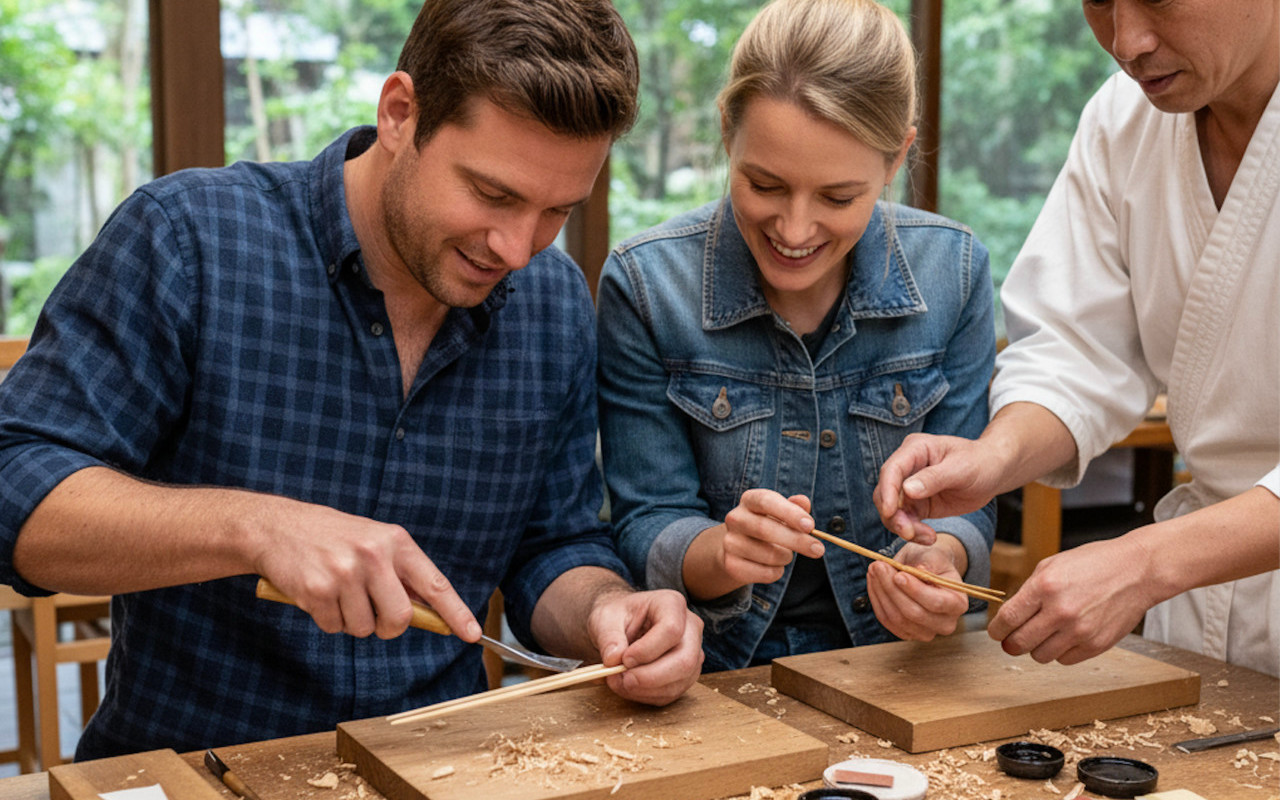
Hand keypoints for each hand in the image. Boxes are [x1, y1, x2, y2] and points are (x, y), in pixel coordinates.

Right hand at [249, 498, 479, 641]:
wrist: (277, 527)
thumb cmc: (332, 537)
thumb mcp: (374, 541)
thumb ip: (401, 573)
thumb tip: (430, 611)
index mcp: (396, 541)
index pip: (435, 584)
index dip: (456, 613)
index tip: (473, 634)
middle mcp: (374, 555)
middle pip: (400, 618)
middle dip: (388, 627)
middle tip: (372, 614)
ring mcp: (345, 573)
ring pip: (364, 629)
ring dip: (352, 621)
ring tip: (338, 592)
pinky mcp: (318, 590)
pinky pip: (334, 628)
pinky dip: (327, 620)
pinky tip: (318, 595)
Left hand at [588, 588, 703, 705]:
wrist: (622, 625)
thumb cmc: (617, 616)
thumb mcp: (605, 618)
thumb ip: (609, 637)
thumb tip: (614, 660)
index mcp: (672, 604)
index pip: (671, 630)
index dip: (647, 650)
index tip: (623, 659)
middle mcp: (690, 627)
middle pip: (684, 660)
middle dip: (649, 677)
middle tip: (620, 679)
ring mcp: (693, 652)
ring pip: (680, 681)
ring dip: (645, 689)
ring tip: (618, 682)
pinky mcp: (687, 674)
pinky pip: (673, 692)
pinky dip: (648, 695)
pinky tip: (629, 687)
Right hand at [719, 489, 821, 585]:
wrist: (738, 547)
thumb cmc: (767, 524)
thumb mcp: (781, 512)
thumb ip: (795, 507)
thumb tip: (803, 501)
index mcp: (750, 500)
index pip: (767, 501)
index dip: (789, 513)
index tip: (810, 526)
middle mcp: (735, 518)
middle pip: (765, 530)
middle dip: (796, 541)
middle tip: (819, 549)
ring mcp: (730, 542)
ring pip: (769, 554)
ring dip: (786, 557)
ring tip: (786, 554)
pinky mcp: (731, 564)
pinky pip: (764, 573)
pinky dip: (777, 571)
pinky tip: (775, 566)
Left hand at [866, 540, 969, 639]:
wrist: (928, 569)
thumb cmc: (933, 561)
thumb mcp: (934, 556)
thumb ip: (928, 563)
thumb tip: (918, 571)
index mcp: (958, 604)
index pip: (936, 602)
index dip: (915, 590)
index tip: (899, 574)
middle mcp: (945, 623)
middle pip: (913, 613)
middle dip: (892, 589)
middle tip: (878, 566)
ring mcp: (926, 632)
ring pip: (896, 618)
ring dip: (880, 593)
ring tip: (874, 570)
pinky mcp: (907, 633)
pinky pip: (886, 620)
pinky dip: (877, 600)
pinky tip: (873, 582)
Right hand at [873, 433, 1004, 544]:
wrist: (993, 471)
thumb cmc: (980, 462)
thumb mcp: (961, 468)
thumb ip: (934, 478)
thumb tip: (907, 490)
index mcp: (915, 449)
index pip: (892, 470)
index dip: (887, 491)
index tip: (890, 512)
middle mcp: (907, 467)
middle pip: (886, 492)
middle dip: (893, 514)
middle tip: (909, 533)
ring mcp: (909, 486)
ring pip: (893, 510)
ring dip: (903, 526)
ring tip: (926, 537)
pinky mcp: (916, 503)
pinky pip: (906, 520)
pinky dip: (913, 532)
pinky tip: (929, 537)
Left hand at [988, 534, 1158, 664]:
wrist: (1136, 571)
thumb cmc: (1093, 563)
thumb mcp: (1051, 565)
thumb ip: (1028, 591)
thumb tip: (1009, 615)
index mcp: (1044, 587)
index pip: (1007, 619)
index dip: (997, 630)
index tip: (996, 632)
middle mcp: (1060, 612)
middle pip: (1019, 644)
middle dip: (1010, 643)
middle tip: (1012, 640)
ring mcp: (1079, 631)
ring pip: (1040, 656)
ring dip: (1036, 648)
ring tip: (1043, 635)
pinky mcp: (1096, 645)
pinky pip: (1065, 660)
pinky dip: (1060, 652)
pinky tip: (1065, 637)